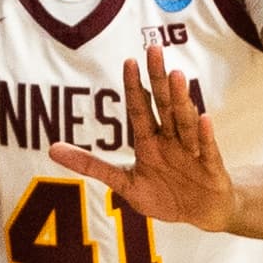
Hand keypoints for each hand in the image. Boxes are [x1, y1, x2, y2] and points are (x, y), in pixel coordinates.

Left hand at [50, 55, 237, 232]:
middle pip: (163, 105)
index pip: (140, 109)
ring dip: (181, 99)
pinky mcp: (210, 167)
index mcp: (150, 141)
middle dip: (158, 79)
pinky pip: (207, 149)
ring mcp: (192, 150)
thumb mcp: (124, 183)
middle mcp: (171, 139)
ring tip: (177, 75)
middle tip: (153, 50)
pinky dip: (204, 134)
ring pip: (185, 121)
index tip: (128, 61)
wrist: (202, 212)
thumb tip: (52, 149)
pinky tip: (203, 117)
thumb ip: (91, 166)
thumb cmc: (164, 194)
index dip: (134, 86)